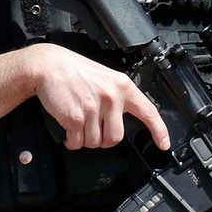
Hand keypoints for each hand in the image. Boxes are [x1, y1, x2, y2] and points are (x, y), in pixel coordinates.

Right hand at [30, 46, 171, 153]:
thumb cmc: (74, 71)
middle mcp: (111, 97)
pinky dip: (72, 142)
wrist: (48, 66)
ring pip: (95, 142)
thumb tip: (122, 119)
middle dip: (103, 140)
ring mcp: (94, 108)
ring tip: (78, 125)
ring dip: (85, 139)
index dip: (159, 131)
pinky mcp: (76, 117)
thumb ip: (118, 96)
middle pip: (116, 137)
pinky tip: (69, 132)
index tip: (163, 145)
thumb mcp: (105, 77)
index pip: (148, 112)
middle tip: (94, 130)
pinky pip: (78, 142)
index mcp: (123, 86)